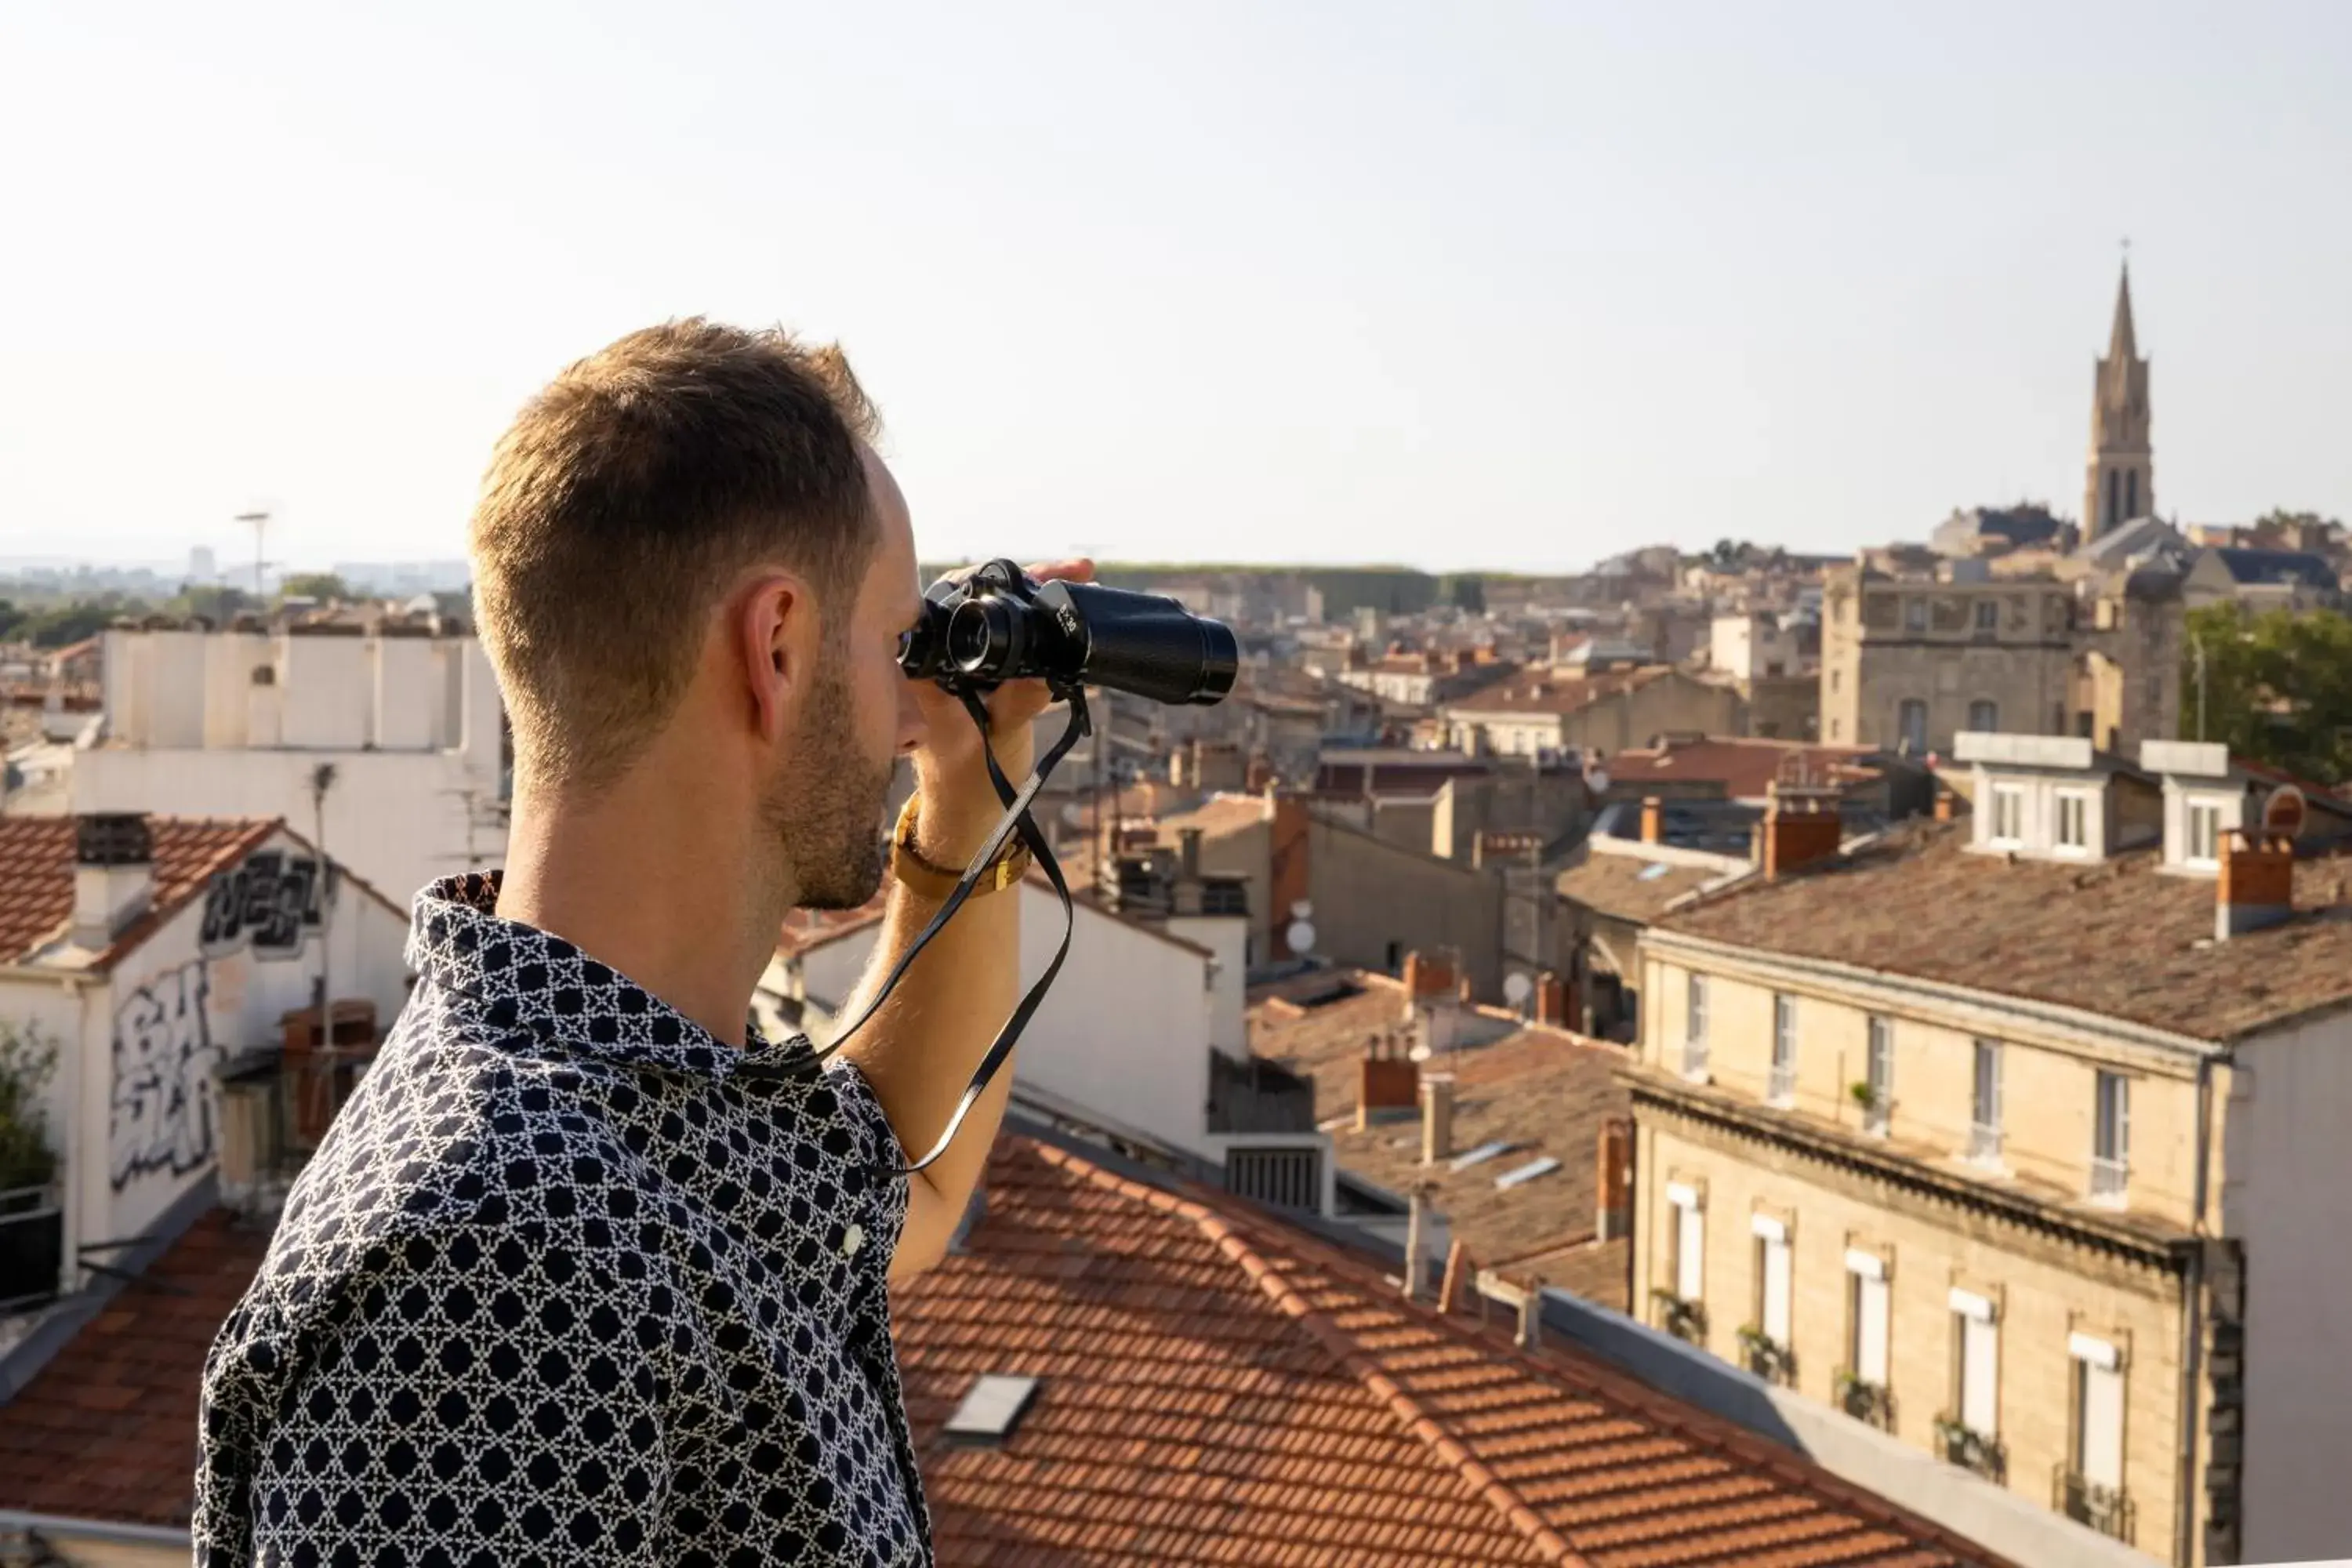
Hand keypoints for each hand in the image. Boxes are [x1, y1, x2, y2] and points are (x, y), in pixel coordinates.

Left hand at [907, 558, 1094, 858]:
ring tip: (1082, 579)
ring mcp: (960, 659)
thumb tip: (1043, 669)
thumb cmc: (968, 781)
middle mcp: (938, 653)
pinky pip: (1008, 633)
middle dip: (1028, 579)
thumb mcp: (997, 740)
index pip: (952, 599)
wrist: (969, 808)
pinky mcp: (984, 669)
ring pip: (995, 609)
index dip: (993, 580)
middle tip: (1077, 570)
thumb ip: (1017, 703)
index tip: (1037, 577)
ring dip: (1037, 594)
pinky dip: (1038, 619)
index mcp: (925, 664)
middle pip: (978, 593)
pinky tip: (1070, 605)